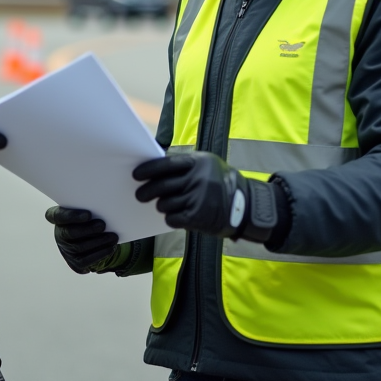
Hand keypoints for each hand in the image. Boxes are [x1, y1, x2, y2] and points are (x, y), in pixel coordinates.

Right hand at [44, 207, 121, 273]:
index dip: (70, 216)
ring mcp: (66, 250)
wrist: (92, 241)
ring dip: (98, 241)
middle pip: (69, 233)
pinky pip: (87, 260)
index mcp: (58, 218)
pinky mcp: (76, 263)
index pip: (55, 215)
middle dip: (88, 229)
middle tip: (102, 225)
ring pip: (80, 247)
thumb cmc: (89, 220)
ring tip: (113, 236)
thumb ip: (89, 208)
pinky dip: (101, 253)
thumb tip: (104, 208)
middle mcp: (59, 235)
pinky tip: (111, 247)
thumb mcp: (86, 211)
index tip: (88, 214)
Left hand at [133, 152, 271, 238]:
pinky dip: (171, 218)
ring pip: (165, 204)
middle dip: (146, 192)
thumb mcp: (205, 166)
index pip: (166, 164)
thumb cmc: (218, 184)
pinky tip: (177, 216)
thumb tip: (153, 168)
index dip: (149, 170)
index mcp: (198, 162)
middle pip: (162, 186)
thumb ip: (183, 166)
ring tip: (166, 205)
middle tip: (140, 195)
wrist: (243, 207)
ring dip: (162, 206)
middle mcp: (198, 179)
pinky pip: (173, 218)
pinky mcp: (198, 216)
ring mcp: (199, 198)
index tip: (136, 175)